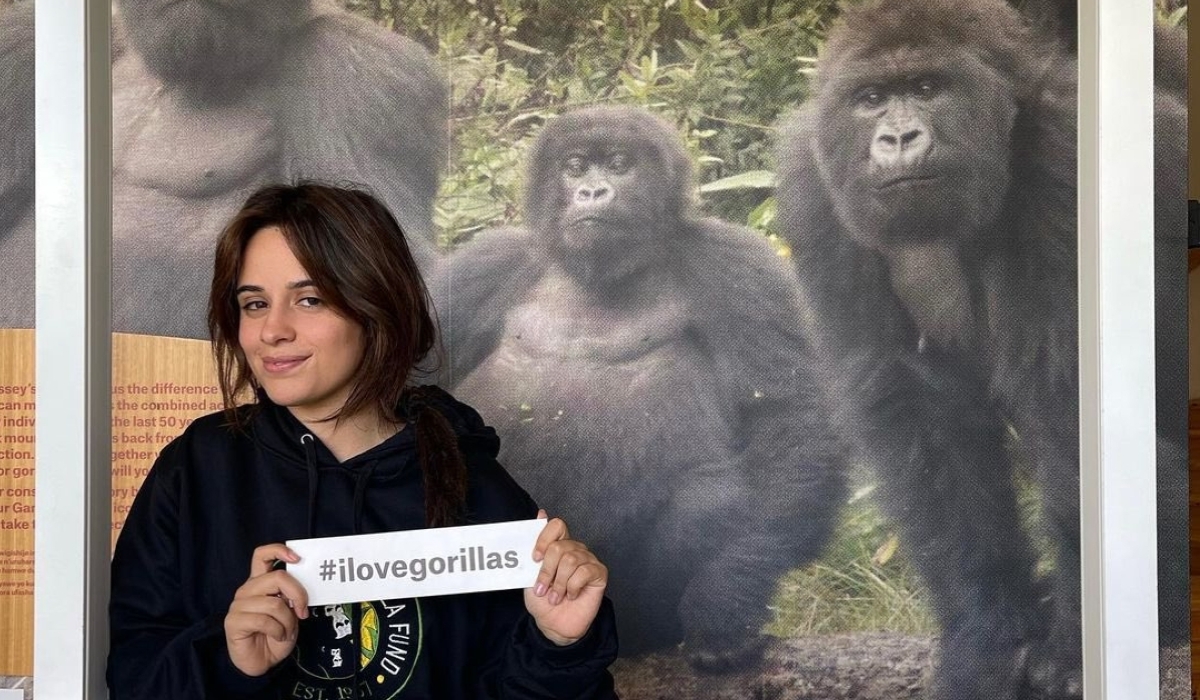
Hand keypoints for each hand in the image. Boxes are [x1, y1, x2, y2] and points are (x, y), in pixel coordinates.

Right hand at [224, 544, 309, 676]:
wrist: (263, 661)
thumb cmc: (276, 634)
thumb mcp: (291, 612)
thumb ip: (291, 596)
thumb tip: (300, 589)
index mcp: (260, 582)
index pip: (262, 555)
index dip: (279, 550)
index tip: (297, 558)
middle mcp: (247, 590)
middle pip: (277, 577)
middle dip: (298, 594)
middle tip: (303, 612)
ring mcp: (238, 605)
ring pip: (274, 603)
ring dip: (288, 621)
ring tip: (286, 631)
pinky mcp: (233, 622)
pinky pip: (265, 621)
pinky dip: (278, 631)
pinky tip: (277, 636)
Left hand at [524, 509, 607, 645]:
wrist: (554, 624)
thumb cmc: (543, 600)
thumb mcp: (530, 574)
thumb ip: (535, 548)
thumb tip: (541, 514)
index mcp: (558, 545)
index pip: (556, 525)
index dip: (544, 539)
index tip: (534, 559)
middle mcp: (574, 549)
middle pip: (560, 547)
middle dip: (547, 571)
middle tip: (543, 588)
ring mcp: (588, 560)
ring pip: (570, 560)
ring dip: (558, 583)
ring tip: (555, 597)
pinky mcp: (599, 573)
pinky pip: (584, 572)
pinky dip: (572, 587)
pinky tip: (571, 595)